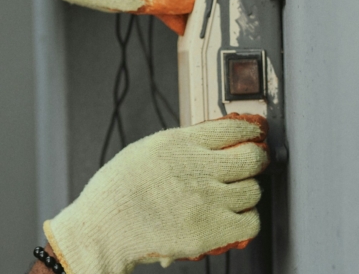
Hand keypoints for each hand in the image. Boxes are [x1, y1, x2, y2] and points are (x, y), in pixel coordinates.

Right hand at [44, 114, 267, 273]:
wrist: (103, 229)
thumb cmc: (116, 193)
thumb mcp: (146, 151)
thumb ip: (180, 147)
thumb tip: (210, 144)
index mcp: (180, 144)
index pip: (234, 127)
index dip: (250, 131)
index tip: (254, 134)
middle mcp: (198, 168)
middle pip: (252, 158)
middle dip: (254, 161)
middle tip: (250, 165)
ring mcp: (207, 200)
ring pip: (253, 191)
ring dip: (246, 194)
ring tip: (231, 197)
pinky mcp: (211, 230)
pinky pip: (250, 223)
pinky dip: (246, 221)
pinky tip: (233, 219)